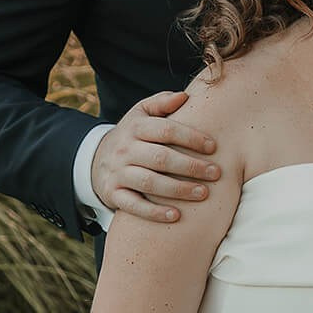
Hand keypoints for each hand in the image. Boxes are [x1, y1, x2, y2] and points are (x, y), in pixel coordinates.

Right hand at [92, 90, 220, 222]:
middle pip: (161, 158)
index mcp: (135, 127)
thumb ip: (161, 103)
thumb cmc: (132, 136)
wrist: (95, 160)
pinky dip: (154, 212)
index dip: (191, 137)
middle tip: (216, 173)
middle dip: (191, 166)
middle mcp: (125, 150)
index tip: (213, 147)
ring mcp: (118, 173)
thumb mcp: (141, 114)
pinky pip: (134, 205)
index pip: (166, 130)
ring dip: (179, 189)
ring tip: (203, 193)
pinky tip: (176, 215)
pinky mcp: (113, 194)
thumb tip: (185, 96)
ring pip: (149, 182)